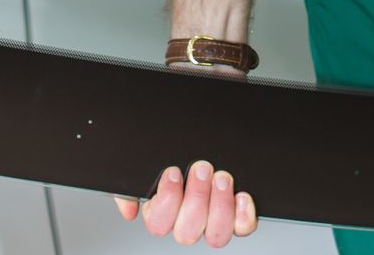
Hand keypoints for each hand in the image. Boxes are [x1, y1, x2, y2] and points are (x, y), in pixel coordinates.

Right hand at [114, 156, 257, 244]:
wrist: (205, 137)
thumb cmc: (171, 148)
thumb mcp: (145, 160)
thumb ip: (130, 184)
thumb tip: (129, 209)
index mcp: (162, 210)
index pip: (158, 223)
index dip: (167, 200)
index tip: (173, 172)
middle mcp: (187, 220)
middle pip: (187, 233)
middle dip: (196, 199)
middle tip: (202, 168)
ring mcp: (212, 219)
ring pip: (215, 236)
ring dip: (219, 207)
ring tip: (222, 177)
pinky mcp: (237, 215)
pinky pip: (243, 229)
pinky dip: (244, 216)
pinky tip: (241, 195)